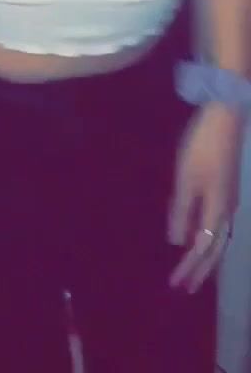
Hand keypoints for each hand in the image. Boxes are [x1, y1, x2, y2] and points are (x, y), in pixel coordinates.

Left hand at [168, 102, 240, 291]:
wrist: (225, 118)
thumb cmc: (201, 148)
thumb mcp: (186, 180)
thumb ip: (182, 212)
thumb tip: (178, 243)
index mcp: (217, 210)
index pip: (202, 249)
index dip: (189, 268)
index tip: (175, 284)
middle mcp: (228, 210)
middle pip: (215, 248)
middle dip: (200, 269)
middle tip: (186, 287)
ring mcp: (230, 199)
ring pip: (220, 237)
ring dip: (207, 256)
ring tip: (194, 268)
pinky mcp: (228, 188)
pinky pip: (220, 224)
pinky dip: (210, 238)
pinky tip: (200, 234)